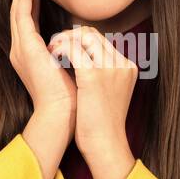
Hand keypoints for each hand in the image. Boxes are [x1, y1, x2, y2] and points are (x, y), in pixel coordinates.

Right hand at [9, 0, 76, 125]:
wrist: (62, 113)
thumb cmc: (69, 96)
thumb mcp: (68, 66)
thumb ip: (69, 52)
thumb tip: (82, 42)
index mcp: (29, 55)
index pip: (27, 21)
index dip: (29, 2)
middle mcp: (20, 51)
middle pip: (18, 14)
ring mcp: (20, 50)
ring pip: (17, 12)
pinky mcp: (26, 49)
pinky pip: (22, 18)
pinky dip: (25, 1)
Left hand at [48, 24, 136, 163]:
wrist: (105, 144)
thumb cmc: (101, 124)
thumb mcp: (111, 94)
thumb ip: (104, 75)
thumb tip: (85, 61)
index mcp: (127, 67)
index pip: (101, 40)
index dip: (80, 39)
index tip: (64, 48)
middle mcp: (121, 63)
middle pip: (93, 34)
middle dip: (70, 36)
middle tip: (54, 47)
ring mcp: (110, 68)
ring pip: (83, 36)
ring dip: (64, 40)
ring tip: (51, 51)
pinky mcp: (93, 75)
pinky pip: (72, 49)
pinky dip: (59, 49)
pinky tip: (52, 58)